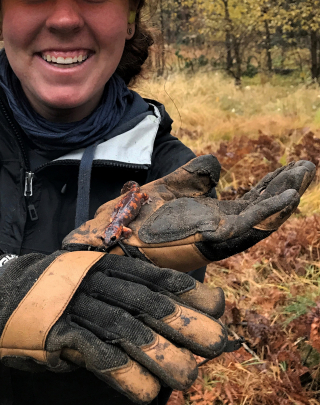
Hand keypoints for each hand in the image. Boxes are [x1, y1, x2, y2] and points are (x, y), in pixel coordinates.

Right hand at [0, 251, 230, 403]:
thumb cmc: (54, 297)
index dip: (188, 292)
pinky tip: (146, 392)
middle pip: (147, 302)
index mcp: (108, 267)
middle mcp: (95, 281)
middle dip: (185, 323)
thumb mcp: (92, 287)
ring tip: (187, 380)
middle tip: (218, 345)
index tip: (219, 309)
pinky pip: (94, 352)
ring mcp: (75, 304)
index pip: (155, 276)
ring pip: (125, 328)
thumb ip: (126, 299)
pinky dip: (122, 372)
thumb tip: (172, 325)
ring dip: (160, 355)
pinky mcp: (55, 331)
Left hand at [62, 155, 315, 270]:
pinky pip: (242, 229)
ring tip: (305, 177)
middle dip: (285, 189)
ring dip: (283, 198)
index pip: (250, 202)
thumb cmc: (131, 218)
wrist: (104, 239)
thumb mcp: (168, 188)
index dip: (272, 185)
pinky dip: (266, 215)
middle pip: (260, 210)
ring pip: (258, 221)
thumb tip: (216, 162)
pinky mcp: (204, 242)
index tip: (293, 167)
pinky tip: (286, 199)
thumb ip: (193, 176)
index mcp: (210, 219)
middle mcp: (216, 231)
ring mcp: (212, 238)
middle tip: (309, 168)